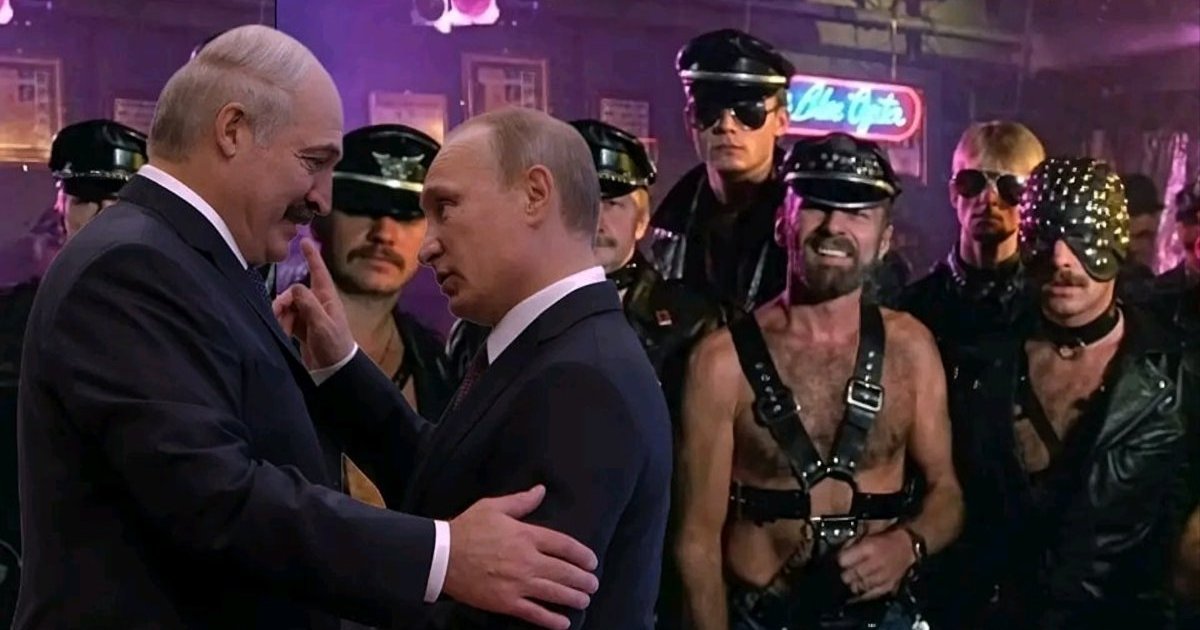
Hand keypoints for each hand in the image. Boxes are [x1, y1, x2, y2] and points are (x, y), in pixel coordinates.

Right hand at [272, 239, 355, 368]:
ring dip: (282, 315)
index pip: (318, 271)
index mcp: (327, 299)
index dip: (312, 256)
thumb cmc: (334, 345)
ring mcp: (309, 315)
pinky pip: (286, 318)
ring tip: (284, 329)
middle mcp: (318, 303)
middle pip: (295, 291)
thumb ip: (308, 304)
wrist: (334, 369)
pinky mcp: (302, 327)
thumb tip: (294, 287)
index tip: (305, 240)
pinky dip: (282, 324)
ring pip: (288, 305)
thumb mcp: (322, 324)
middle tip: (279, 313)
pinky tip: (284, 333)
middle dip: (285, 301)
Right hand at [445, 485, 599, 629]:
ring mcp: (517, 583)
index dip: (582, 554)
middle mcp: (527, 560)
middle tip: (593, 584)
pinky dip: (551, 619)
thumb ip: (521, 501)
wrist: (442, 556)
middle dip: (583, 580)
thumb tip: (541, 490)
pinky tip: (564, 623)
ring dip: (574, 598)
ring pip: (554, 593)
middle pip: (564, 571)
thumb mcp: (494, 507)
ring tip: (585, 600)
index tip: (592, 561)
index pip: (564, 545)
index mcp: (526, 535)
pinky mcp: (506, 602)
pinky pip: (534, 613)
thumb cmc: (467, 528)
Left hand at [837, 528, 915, 601]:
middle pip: (851, 574)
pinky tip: (858, 591)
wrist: (909, 544)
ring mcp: (883, 576)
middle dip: (845, 574)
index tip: (838, 560)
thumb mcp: (868, 532)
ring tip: (851, 581)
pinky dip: (863, 594)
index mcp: (869, 548)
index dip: (840, 560)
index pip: (844, 560)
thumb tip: (840, 552)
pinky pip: (872, 593)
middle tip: (843, 572)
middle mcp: (876, 563)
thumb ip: (853, 542)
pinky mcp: (889, 586)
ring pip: (860, 586)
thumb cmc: (887, 536)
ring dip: (853, 584)